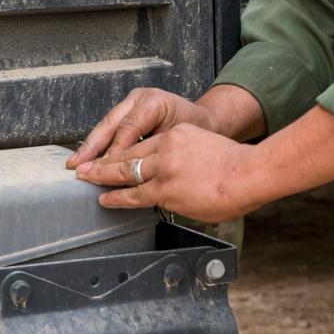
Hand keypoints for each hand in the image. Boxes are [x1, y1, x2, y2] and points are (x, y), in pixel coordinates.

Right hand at [67, 87, 217, 168]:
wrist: (206, 120)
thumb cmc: (197, 132)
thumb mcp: (179, 142)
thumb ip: (154, 152)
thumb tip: (130, 170)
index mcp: (155, 102)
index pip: (129, 128)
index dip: (116, 150)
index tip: (105, 169)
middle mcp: (141, 98)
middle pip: (111, 123)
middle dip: (92, 146)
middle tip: (78, 165)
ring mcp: (133, 101)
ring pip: (106, 124)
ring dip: (90, 145)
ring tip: (77, 162)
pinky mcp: (128, 108)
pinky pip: (111, 127)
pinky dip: (99, 143)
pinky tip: (88, 157)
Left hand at [76, 123, 249, 220]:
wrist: (249, 172)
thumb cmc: (239, 166)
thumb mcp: (209, 148)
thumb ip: (192, 159)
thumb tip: (187, 176)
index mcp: (178, 134)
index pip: (143, 142)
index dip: (123, 149)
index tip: (111, 154)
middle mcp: (166, 147)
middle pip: (127, 153)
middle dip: (102, 160)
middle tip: (84, 165)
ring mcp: (164, 168)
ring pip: (125, 172)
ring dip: (102, 177)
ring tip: (86, 181)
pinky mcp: (165, 188)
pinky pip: (133, 194)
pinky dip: (116, 197)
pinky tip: (105, 198)